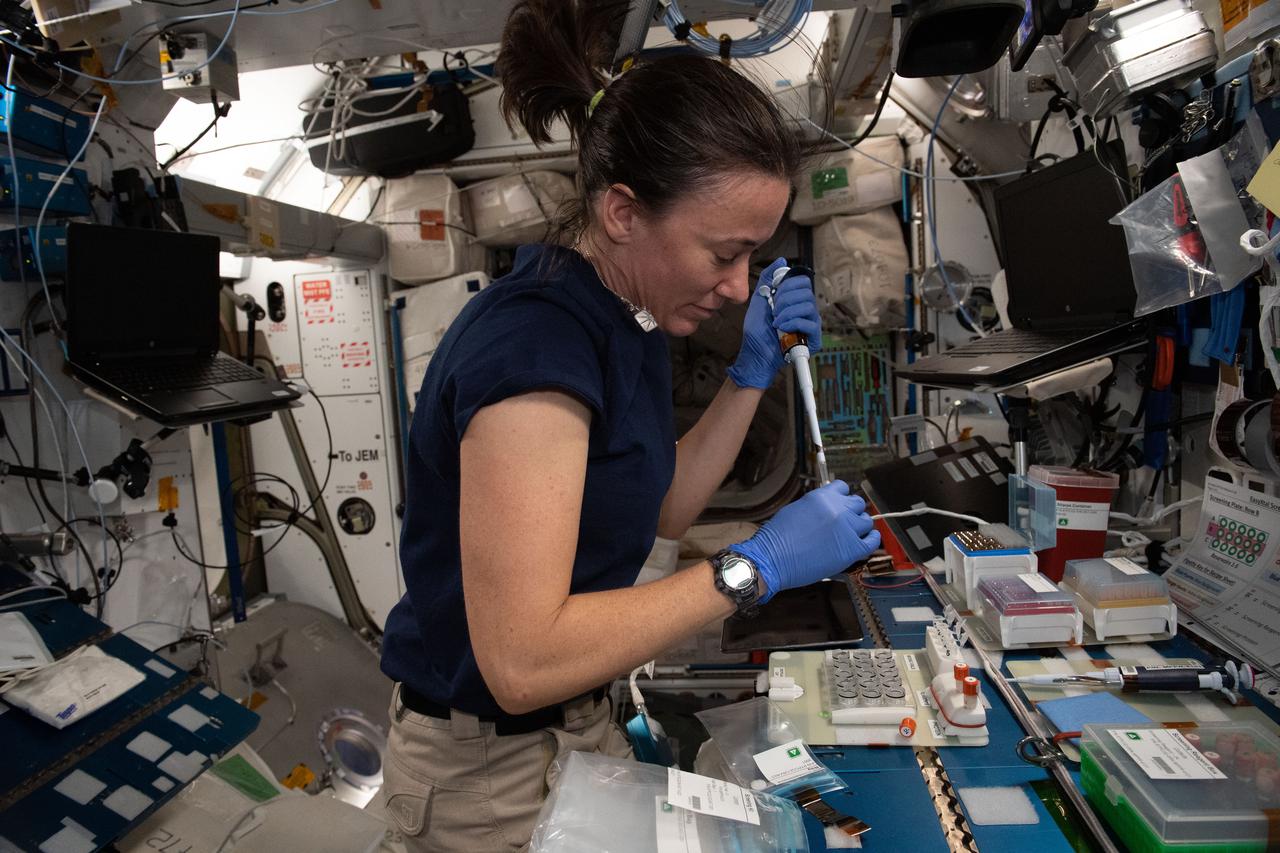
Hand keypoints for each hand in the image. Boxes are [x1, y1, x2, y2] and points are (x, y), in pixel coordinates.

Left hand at [726, 258, 821, 389]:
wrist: (755, 353)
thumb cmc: (757, 330)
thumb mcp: (759, 299)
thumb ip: (768, 278)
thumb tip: (782, 261)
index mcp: (795, 300)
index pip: (802, 281)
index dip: (787, 286)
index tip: (774, 296)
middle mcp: (806, 310)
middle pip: (806, 291)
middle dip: (785, 299)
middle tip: (774, 310)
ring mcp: (810, 324)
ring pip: (808, 306)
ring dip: (787, 312)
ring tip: (776, 322)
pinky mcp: (813, 339)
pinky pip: (811, 323)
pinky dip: (793, 323)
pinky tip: (781, 328)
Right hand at [730, 481, 879, 603]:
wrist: (772, 559)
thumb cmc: (777, 538)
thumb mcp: (796, 509)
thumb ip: (816, 506)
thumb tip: (826, 508)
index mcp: (823, 497)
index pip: (843, 488)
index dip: (842, 497)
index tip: (841, 504)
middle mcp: (838, 510)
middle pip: (858, 503)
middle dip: (852, 511)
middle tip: (846, 520)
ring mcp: (847, 529)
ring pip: (867, 521)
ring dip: (860, 526)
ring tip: (853, 533)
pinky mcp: (852, 549)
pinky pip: (872, 541)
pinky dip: (872, 539)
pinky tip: (868, 539)